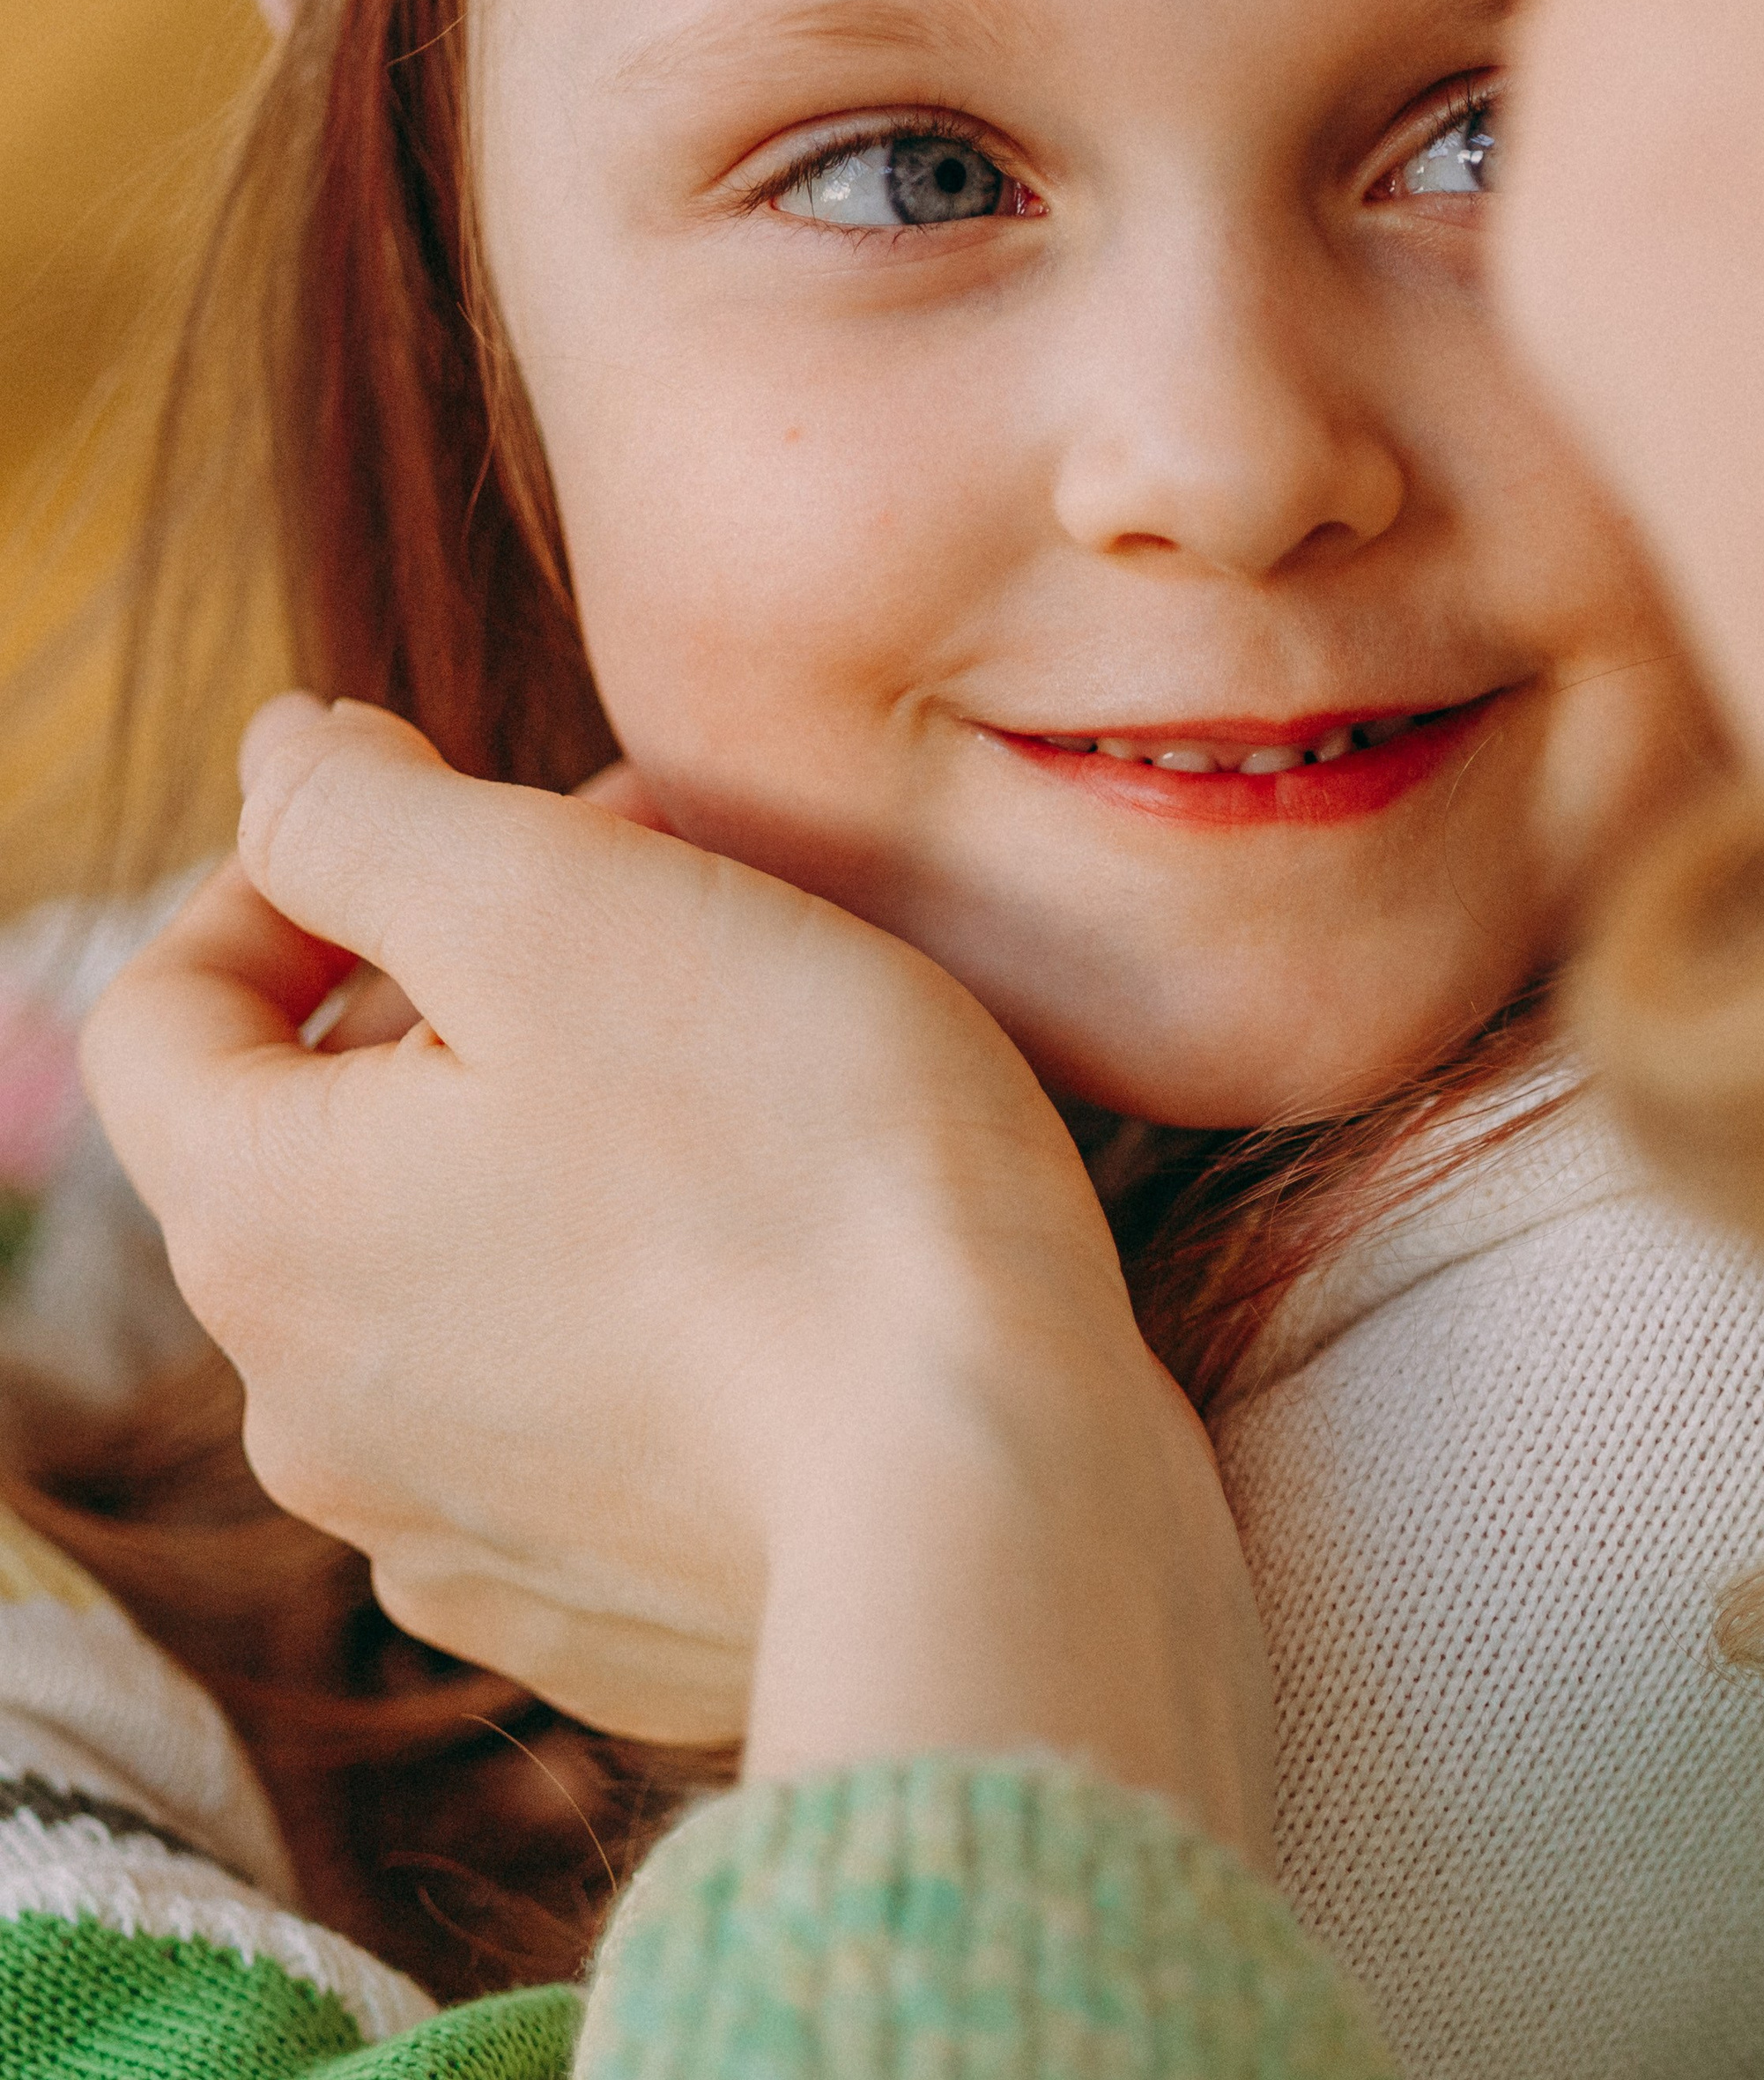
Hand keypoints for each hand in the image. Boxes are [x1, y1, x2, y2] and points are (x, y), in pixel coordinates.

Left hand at [82, 698, 1271, 1857]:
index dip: (285, 871)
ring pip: (443, 1265)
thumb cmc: (794, 1165)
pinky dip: (629, 1298)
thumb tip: (278, 762)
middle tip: (662, 889)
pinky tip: (779, 1249)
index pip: (158, 1014)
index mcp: (262, 1225)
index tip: (464, 808)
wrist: (999, 1501)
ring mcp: (450, 1532)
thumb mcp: (557, 906)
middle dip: (458, 982)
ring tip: (740, 1057)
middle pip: (317, 1135)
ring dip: (546, 1135)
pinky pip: (562, 1405)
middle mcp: (307, 1410)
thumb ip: (365, 816)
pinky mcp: (595, 1607)